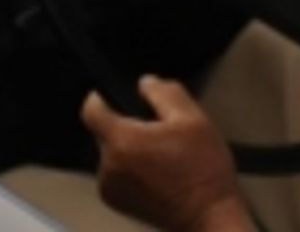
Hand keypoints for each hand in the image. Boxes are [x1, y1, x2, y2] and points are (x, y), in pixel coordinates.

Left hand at [81, 75, 253, 231]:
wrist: (208, 215)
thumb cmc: (202, 167)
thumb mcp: (193, 119)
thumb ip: (165, 93)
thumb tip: (144, 83)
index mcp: (122, 142)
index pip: (91, 110)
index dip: (100, 98)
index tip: (118, 97)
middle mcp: (107, 166)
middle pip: (105, 132)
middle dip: (127, 126)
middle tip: (160, 132)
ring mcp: (109, 188)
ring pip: (112, 153)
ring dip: (129, 149)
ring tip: (162, 155)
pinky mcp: (116, 203)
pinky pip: (116, 174)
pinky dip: (130, 169)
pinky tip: (158, 173)